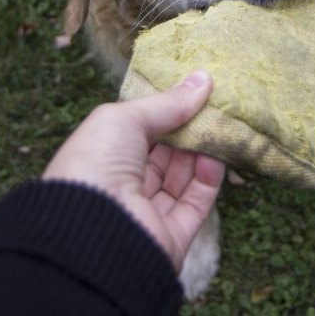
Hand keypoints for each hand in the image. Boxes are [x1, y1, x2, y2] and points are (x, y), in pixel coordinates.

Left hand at [43, 70, 224, 270]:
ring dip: (201, 151)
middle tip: (213, 106)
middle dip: (187, 130)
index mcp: (99, 159)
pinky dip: (209, 178)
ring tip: (220, 124)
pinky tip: (217, 154)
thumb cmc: (95, 164)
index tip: (192, 91)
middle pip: (163, 155)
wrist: (94, 233)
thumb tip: (203, 79)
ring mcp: (147, 213)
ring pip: (182, 178)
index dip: (163, 112)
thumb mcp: (124, 119)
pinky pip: (196, 202)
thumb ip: (165, 103)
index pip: (137, 133)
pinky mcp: (172, 236)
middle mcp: (121, 188)